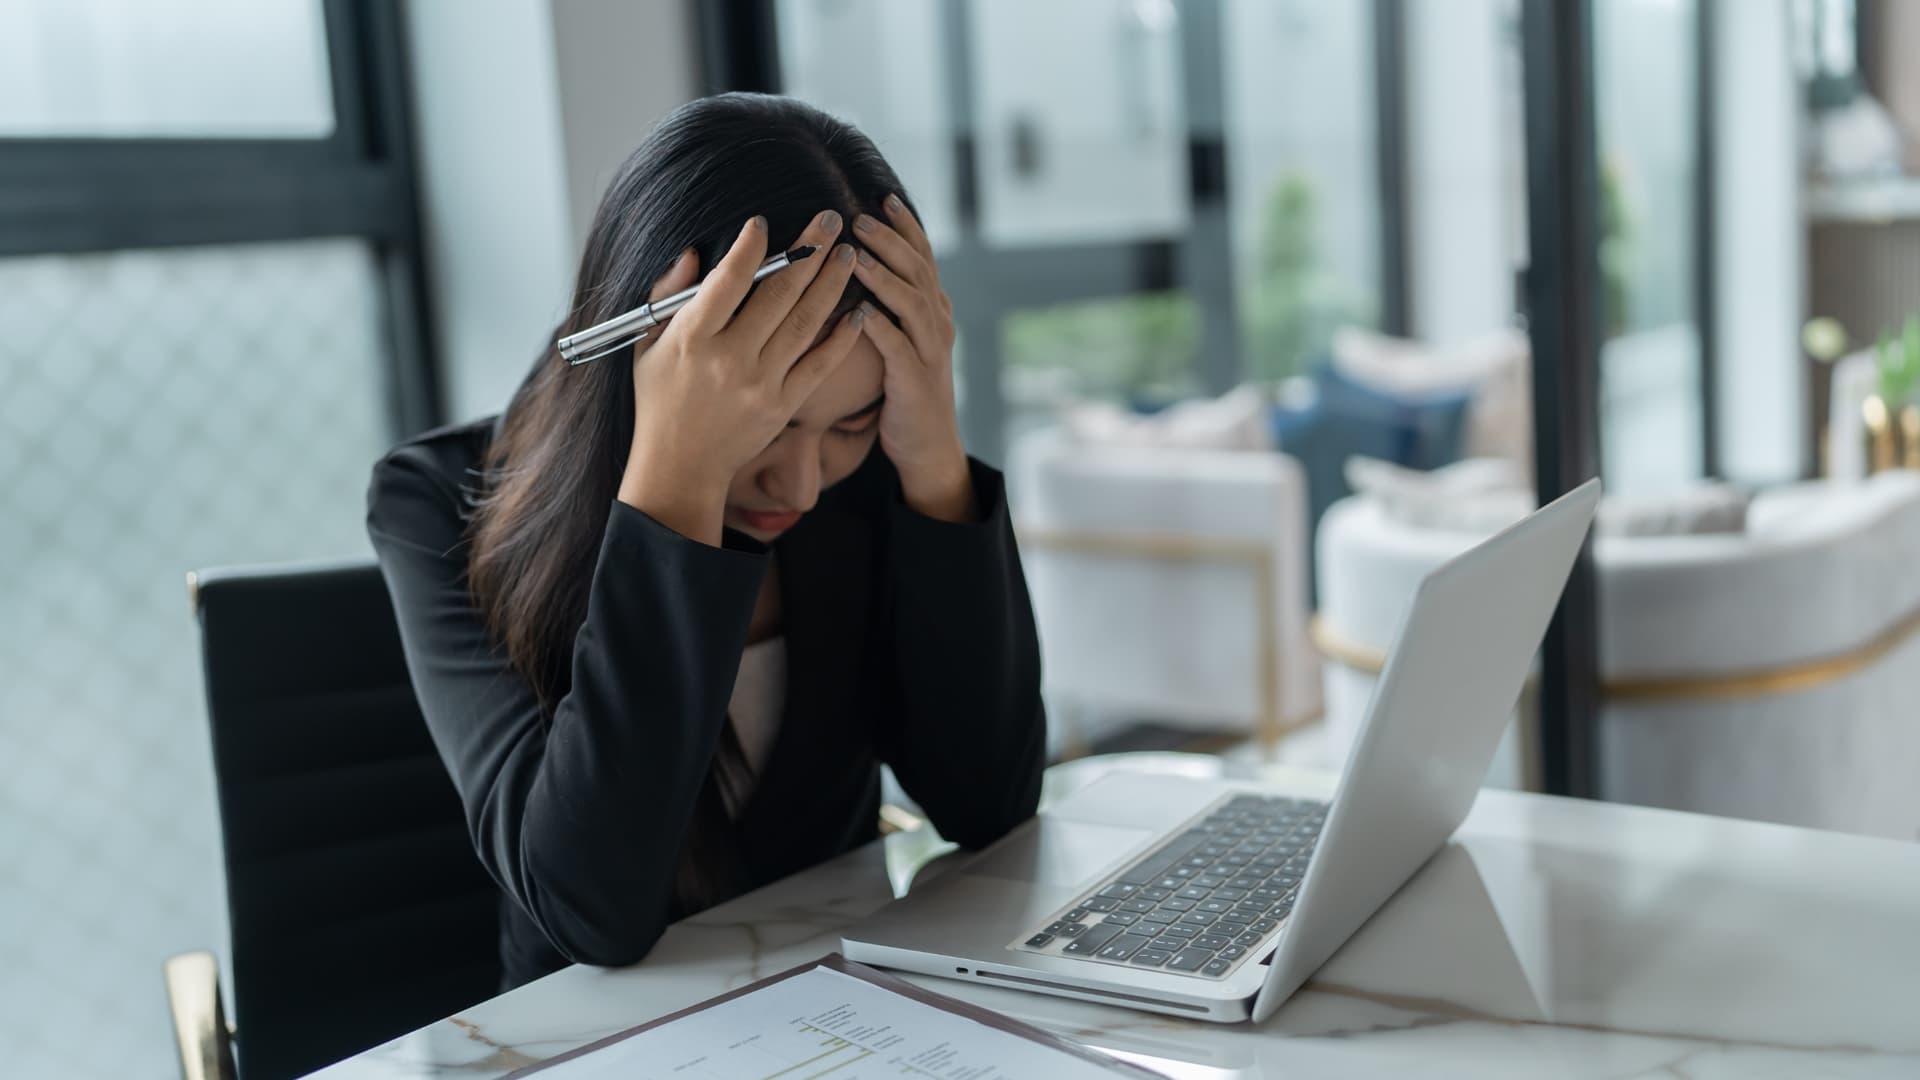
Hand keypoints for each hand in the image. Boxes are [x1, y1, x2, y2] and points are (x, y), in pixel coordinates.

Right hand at [618, 211, 861, 544]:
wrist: (680, 466)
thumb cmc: (660, 399)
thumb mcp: (647, 345)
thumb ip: (669, 296)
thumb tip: (694, 253)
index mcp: (692, 339)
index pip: (727, 282)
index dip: (749, 250)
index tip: (764, 223)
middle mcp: (729, 359)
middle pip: (777, 295)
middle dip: (807, 251)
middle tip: (830, 218)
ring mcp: (760, 384)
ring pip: (804, 323)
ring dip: (831, 284)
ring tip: (847, 253)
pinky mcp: (783, 405)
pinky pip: (819, 365)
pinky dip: (841, 338)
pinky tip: (859, 311)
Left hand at [851, 195, 975, 522]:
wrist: (927, 446)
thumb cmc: (904, 391)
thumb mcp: (903, 340)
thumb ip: (892, 306)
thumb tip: (861, 268)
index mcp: (934, 311)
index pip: (923, 257)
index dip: (906, 227)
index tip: (883, 197)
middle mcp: (937, 324)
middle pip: (917, 270)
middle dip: (889, 241)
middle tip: (859, 218)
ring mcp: (930, 351)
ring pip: (911, 302)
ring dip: (884, 275)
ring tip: (855, 254)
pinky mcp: (916, 379)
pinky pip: (899, 346)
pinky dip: (880, 326)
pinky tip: (859, 311)